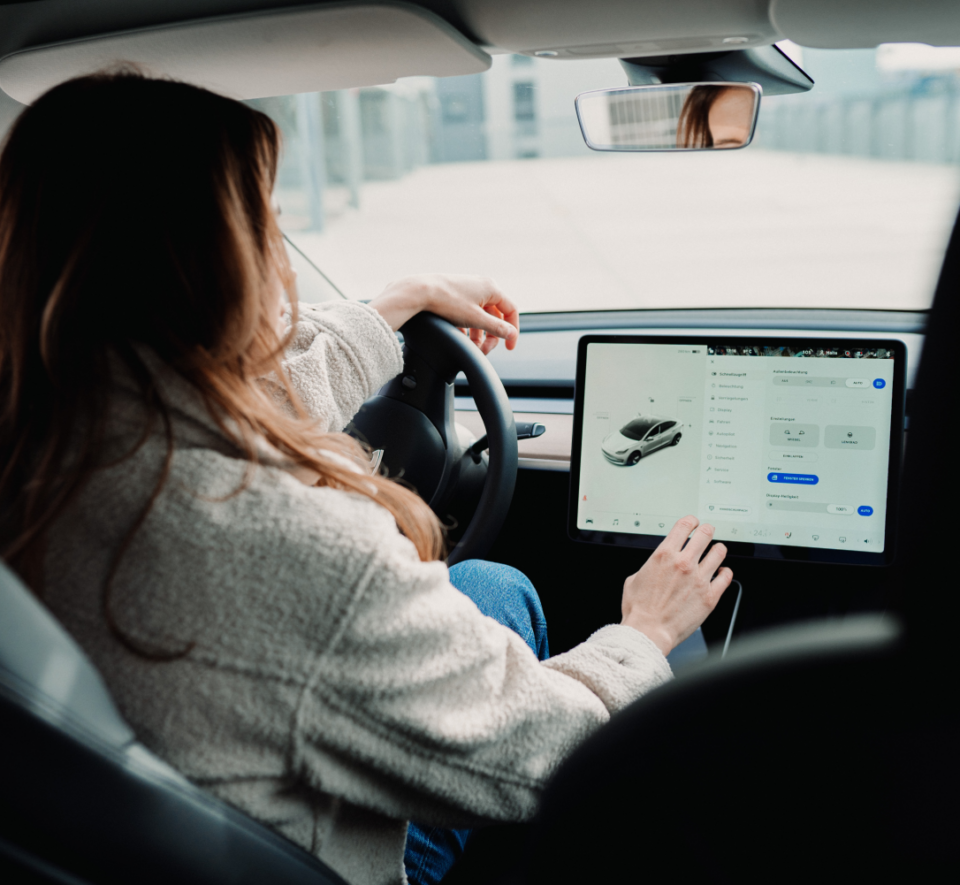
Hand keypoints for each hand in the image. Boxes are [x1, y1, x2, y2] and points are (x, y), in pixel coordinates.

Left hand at [367, 274, 518, 354]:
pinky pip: (469, 313)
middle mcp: (482, 286)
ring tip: (471, 346)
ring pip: (481, 316)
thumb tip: (511, 334)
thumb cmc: (447, 301)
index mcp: (491, 288)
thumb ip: (496, 327)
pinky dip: (467, 327)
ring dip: (479, 334)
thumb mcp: (475, 319)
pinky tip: (460, 336)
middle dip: (491, 336)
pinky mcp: (457, 294)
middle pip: (495, 316)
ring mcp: (469, 289)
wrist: (419, 291)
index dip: (512, 331)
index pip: (511, 311)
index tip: (508, 347)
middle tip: (484, 350)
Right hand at [620, 515, 732, 655]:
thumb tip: (656, 565)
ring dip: (717, 550)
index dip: (691, 521)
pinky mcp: (710, 595)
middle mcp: (683, 563)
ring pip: (719, 552)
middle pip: (705, 534)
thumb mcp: (634, 578)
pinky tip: (721, 573)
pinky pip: (726, 576)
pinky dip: (725, 572)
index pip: (684, 526)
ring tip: (716, 552)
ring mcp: (699, 579)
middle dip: (706, 530)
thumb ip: (650, 566)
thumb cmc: (639, 610)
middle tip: (706, 533)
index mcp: (664, 555)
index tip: (693, 523)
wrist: (649, 631)